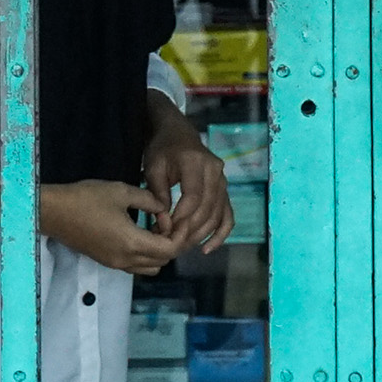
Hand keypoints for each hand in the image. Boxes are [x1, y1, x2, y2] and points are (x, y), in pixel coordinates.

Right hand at [39, 179, 181, 276]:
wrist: (54, 212)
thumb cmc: (87, 199)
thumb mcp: (122, 191)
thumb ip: (149, 200)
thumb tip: (162, 207)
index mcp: (133, 243)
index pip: (170, 249)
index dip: (178, 233)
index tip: (171, 215)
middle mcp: (127, 260)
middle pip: (163, 261)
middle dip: (170, 241)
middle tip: (163, 219)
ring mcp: (116, 264)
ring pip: (151, 267)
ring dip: (158, 251)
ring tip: (151, 228)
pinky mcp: (107, 262)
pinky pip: (136, 266)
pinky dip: (144, 254)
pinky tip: (137, 232)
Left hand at [139, 117, 236, 256]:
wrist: (177, 133)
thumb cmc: (162, 149)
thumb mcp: (153, 167)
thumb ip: (158, 193)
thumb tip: (164, 222)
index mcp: (195, 162)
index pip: (193, 196)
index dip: (181, 217)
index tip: (166, 230)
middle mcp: (215, 171)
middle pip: (207, 208)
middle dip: (190, 230)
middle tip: (173, 244)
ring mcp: (223, 181)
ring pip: (218, 214)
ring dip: (202, 234)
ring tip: (184, 247)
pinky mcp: (225, 190)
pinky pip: (227, 215)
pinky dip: (220, 234)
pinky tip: (207, 248)